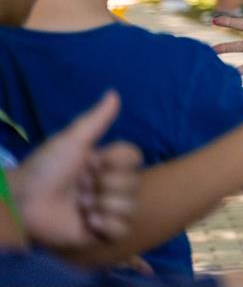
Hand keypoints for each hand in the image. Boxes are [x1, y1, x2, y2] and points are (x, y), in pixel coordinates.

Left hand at [9, 92, 143, 249]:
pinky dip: (106, 225)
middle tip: (80, 188)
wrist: (24, 203)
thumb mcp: (72, 140)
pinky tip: (87, 222)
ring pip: (130, 206)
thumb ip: (96, 119)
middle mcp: (108, 186)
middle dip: (105, 185)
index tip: (92, 163)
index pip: (134, 158)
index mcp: (104, 165)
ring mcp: (105, 210)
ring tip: (79, 207)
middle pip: (134, 183)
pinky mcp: (100, 233)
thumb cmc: (45, 169)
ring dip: (103, 205)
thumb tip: (114, 92)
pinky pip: (122, 228)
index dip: (115, 161)